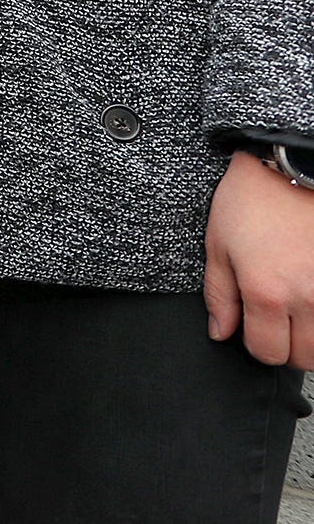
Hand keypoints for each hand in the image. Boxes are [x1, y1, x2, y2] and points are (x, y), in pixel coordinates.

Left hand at [206, 150, 313, 368]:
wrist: (292, 167)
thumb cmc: (252, 199)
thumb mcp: (218, 244)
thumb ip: (219, 295)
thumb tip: (221, 333)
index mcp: (266, 291)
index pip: (266, 352)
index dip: (255, 344)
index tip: (253, 327)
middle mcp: (307, 298)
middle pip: (302, 357)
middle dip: (286, 345)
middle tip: (278, 322)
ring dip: (312, 337)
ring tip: (298, 313)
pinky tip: (313, 300)